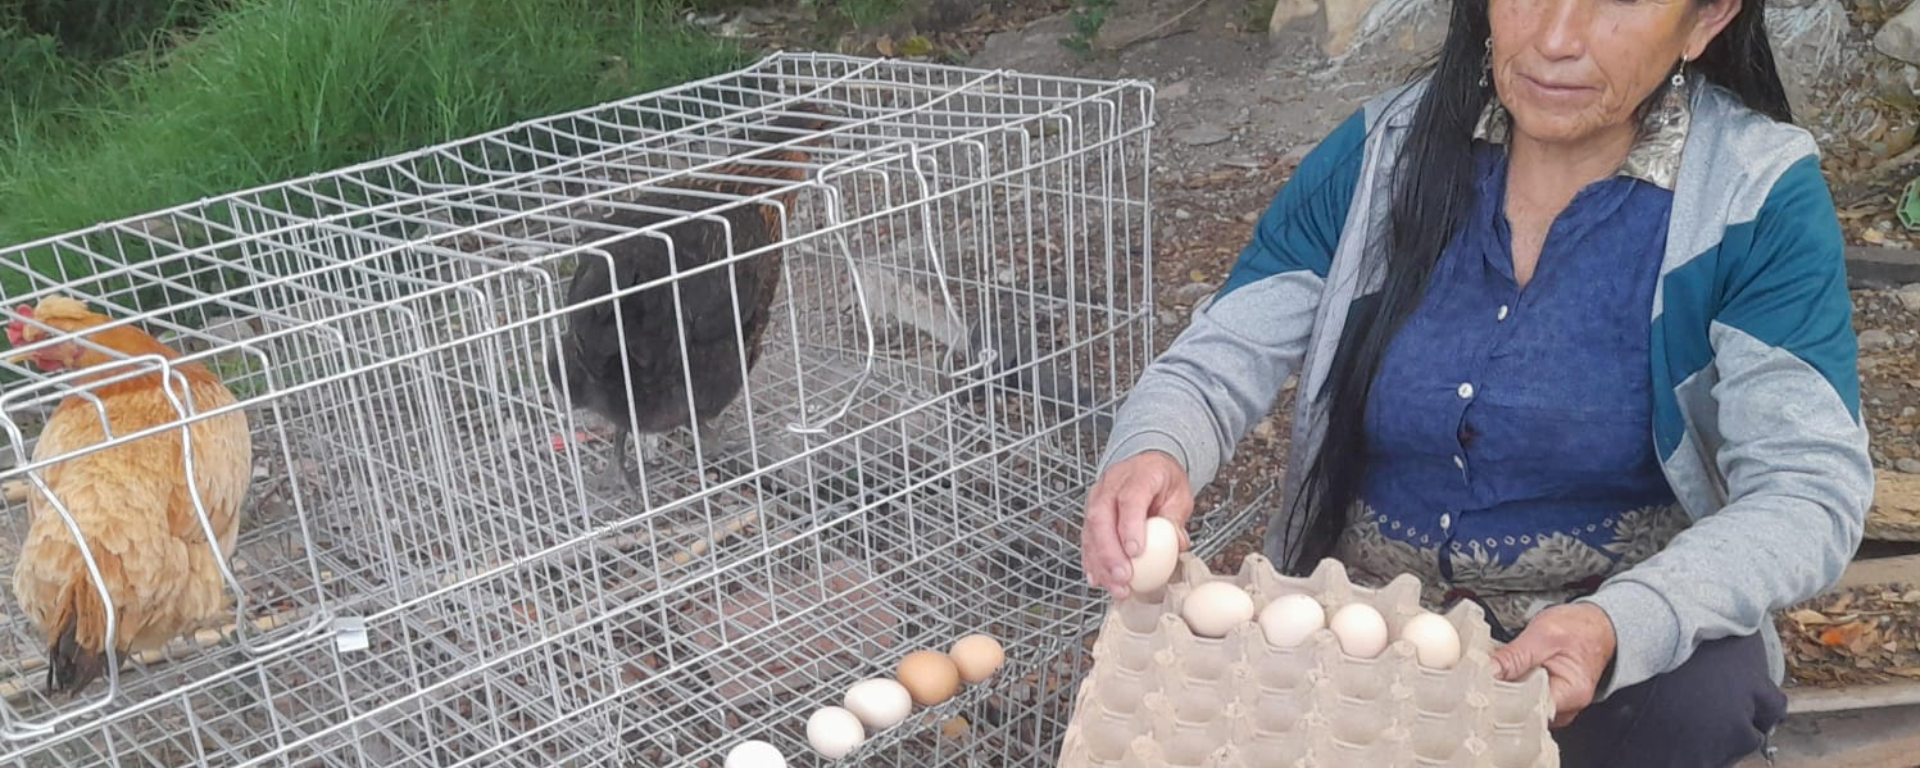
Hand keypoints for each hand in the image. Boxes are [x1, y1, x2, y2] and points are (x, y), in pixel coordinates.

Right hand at [1080, 451, 1192, 599]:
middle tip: (1123, 577)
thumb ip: (1175, 519)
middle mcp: (1112, 485)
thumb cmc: (1162, 481)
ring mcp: (1097, 498)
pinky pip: (1086, 539)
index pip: (1130, 499)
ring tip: (1115, 586)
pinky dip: (1091, 561)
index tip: (1135, 552)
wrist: (1146, 466)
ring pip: (1091, 531)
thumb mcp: (1179, 495)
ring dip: (1100, 563)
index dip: (1130, 527)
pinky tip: (1098, 579)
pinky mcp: (1090, 514)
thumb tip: (1176, 545)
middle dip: (1110, 552)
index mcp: (1138, 475)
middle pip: (1102, 518)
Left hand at [1489, 603, 1617, 727]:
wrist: (1596, 625)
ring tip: (1491, 674)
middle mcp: (1566, 708)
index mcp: (1570, 694)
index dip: (1502, 702)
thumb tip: (1488, 672)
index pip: (1529, 711)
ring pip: (1520, 706)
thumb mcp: (1542, 635)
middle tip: (1478, 679)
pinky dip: (1511, 688)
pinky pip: (1523, 699)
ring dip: (1503, 692)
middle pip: (1522, 712)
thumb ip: (1514, 656)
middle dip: (1498, 697)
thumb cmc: (1579, 628)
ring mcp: (1557, 706)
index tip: (1481, 689)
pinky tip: (1502, 676)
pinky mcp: (1547, 699)